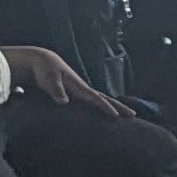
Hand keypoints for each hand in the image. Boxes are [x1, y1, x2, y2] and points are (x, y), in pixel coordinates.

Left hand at [1, 43, 123, 115]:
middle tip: (133, 114)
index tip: (116, 116)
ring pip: (101, 99)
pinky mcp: (76, 92)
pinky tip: (106, 110)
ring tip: (125, 114)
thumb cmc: (45, 69)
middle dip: (119, 106)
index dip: (106, 107)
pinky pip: (93, 100)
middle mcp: (83, 88)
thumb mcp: (49, 78)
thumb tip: (65, 102)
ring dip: (114, 105)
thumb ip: (56, 90)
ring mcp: (80, 90)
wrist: (43, 60)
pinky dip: (103, 105)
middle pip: (105, 98)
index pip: (96, 98)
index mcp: (79, 86)